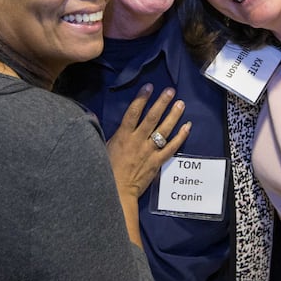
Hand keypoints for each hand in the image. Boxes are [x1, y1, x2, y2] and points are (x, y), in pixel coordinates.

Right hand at [106, 84, 190, 199]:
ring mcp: (149, 151)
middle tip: (171, 91)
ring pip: (164, 130)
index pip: (133, 113)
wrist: (116, 193)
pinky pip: (171, 148)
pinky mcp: (157, 162)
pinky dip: (180, 137)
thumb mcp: (101, 148)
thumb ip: (104, 132)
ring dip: (173, 116)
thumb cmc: (106, 171)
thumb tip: (92, 116)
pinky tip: (187, 126)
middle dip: (162, 103)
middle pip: (152, 118)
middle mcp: (138, 141)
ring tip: (181, 104)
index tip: (149, 87)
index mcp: (123, 136)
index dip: (141, 99)